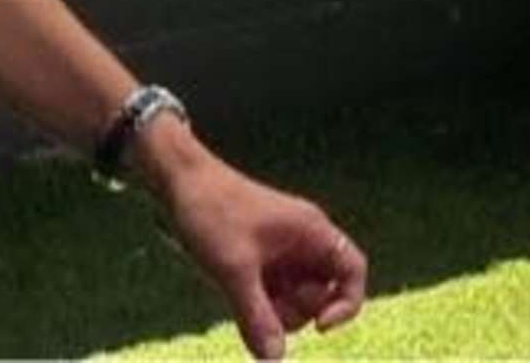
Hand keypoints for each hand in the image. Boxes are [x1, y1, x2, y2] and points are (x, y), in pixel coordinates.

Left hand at [153, 146, 368, 358]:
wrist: (176, 184)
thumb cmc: (210, 214)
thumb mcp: (233, 271)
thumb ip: (256, 317)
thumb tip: (275, 361)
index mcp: (311, 231)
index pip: (353, 270)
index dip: (347, 303)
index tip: (319, 327)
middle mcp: (302, 242)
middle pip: (322, 293)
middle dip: (297, 312)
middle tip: (263, 307)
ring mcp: (279, 253)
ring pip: (295, 299)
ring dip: (274, 312)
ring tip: (240, 298)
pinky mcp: (257, 262)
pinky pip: (271, 295)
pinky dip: (257, 306)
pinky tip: (230, 295)